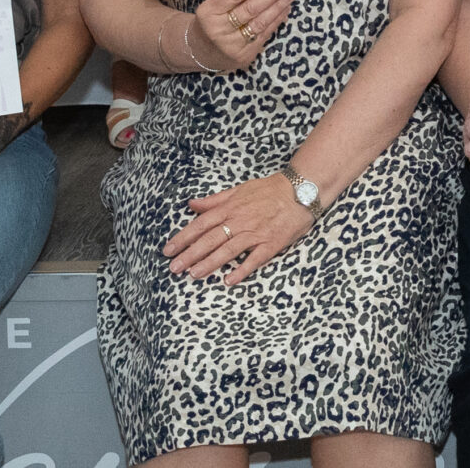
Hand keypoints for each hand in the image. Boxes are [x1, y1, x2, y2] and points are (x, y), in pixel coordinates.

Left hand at [166, 172, 313, 283]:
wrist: (301, 190)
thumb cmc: (269, 190)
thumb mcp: (239, 189)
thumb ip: (215, 199)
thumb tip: (192, 204)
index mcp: (230, 208)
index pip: (201, 224)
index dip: (183, 238)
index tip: (168, 250)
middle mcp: (240, 221)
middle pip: (210, 240)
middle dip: (190, 254)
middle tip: (174, 268)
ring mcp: (256, 233)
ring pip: (228, 250)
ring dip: (210, 263)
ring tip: (193, 275)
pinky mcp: (271, 244)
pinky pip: (254, 259)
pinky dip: (242, 270)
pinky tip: (229, 281)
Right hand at [191, 0, 295, 70]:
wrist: (201, 50)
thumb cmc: (212, 21)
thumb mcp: (214, 6)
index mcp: (209, 13)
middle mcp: (218, 30)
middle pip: (250, 10)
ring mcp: (231, 45)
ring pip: (260, 23)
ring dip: (278, 8)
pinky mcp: (244, 56)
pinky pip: (264, 35)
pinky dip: (276, 21)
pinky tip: (284, 10)